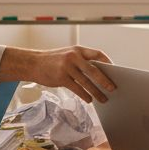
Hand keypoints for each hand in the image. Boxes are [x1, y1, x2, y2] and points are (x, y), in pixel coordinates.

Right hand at [0, 46, 115, 102]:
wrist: (32, 63)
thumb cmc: (52, 60)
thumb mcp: (67, 55)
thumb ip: (81, 62)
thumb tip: (98, 74)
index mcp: (78, 49)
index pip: (98, 54)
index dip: (108, 62)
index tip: (115, 70)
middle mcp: (74, 57)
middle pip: (94, 70)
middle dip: (105, 80)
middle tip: (113, 88)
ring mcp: (67, 67)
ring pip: (86, 82)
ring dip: (96, 92)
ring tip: (103, 99)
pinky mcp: (61, 78)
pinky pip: (77, 88)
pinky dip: (84, 95)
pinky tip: (89, 100)